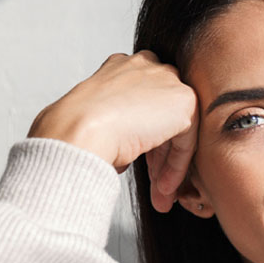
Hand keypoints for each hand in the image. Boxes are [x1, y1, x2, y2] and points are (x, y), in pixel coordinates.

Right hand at [27, 51, 198, 211]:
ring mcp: (166, 80)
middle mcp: (145, 67)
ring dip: (168, 166)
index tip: (142, 168)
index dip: (146, 139)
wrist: (80, 130)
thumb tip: (130, 150)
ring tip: (159, 195)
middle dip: (160, 156)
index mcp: (121, 68)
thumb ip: (123, 129)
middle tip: (155, 186)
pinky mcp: (184, 101)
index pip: (144, 104)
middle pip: (164, 116)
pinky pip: (186, 141)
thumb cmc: (77, 131)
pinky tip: (163, 187)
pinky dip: (176, 166)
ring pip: (176, 130)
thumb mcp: (99, 125)